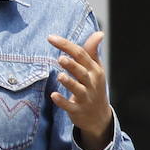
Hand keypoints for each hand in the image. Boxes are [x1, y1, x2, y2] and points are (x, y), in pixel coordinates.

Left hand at [49, 31, 113, 149]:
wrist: (98, 116)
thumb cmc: (93, 87)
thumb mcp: (95, 69)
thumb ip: (92, 52)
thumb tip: (98, 33)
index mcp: (94, 70)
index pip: (81, 54)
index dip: (66, 45)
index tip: (50, 37)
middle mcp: (91, 83)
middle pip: (81, 71)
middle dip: (72, 65)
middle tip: (60, 58)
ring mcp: (85, 97)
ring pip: (77, 89)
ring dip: (69, 82)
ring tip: (59, 75)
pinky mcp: (77, 110)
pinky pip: (69, 106)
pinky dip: (62, 101)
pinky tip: (53, 95)